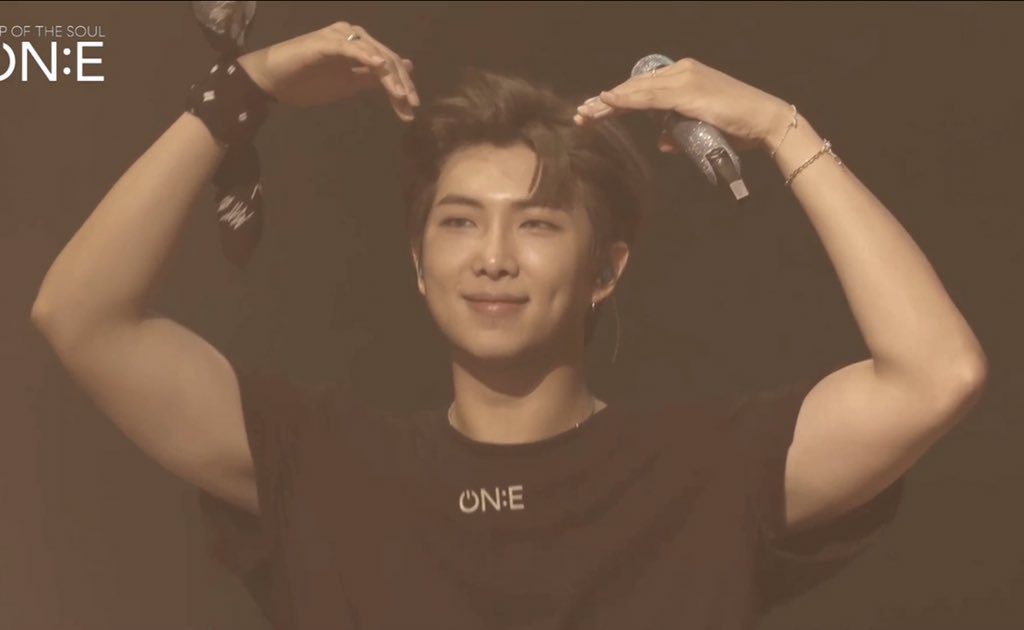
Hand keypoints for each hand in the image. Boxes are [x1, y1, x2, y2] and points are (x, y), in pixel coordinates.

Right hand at [236, 21, 418, 119]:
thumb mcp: (347, 85)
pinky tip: (381, 69)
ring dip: (390, 76)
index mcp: (359, 46)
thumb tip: (397, 73)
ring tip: (401, 97)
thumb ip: (371, 78)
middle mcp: (353, 36)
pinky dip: (369, 57)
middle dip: (402, 84)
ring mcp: (340, 37)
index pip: (389, 64)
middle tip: (412, 107)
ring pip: (375, 54)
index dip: (403, 86)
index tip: (411, 111)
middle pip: (387, 58)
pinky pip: (353, 49)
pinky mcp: (327, 42)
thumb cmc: (307, 82)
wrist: (272, 81)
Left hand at [574, 58, 791, 153]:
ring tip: (587, 113)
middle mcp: (682, 72)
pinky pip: (649, 96)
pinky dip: (626, 99)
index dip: (617, 100)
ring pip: (637, 90)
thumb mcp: (701, 131)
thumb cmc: (738, 127)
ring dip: (609, 103)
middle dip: (606, 102)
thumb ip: (679, 135)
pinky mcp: (687, 90)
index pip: (642, 89)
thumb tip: (662, 143)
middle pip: (635, 87)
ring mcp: (684, 78)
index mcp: (684, 77)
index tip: (595, 111)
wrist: (766, 121)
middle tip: (581, 113)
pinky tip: (608, 102)